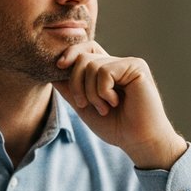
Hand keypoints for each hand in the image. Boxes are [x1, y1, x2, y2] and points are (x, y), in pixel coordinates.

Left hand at [53, 42, 187, 169]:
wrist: (139, 141)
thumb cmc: (117, 127)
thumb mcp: (85, 107)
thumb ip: (70, 89)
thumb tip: (51, 73)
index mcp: (108, 70)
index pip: (85, 50)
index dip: (69, 53)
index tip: (59, 67)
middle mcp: (118, 63)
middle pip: (82, 57)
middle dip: (76, 83)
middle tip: (85, 104)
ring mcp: (128, 64)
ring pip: (91, 65)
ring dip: (91, 93)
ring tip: (105, 108)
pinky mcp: (136, 67)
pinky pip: (105, 71)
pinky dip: (103, 92)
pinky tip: (116, 102)